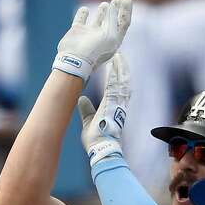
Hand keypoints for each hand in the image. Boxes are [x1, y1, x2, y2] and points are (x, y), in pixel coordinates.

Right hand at [53, 0, 131, 82]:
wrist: (74, 60)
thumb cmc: (95, 49)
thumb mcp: (109, 34)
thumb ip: (112, 18)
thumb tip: (113, 5)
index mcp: (113, 40)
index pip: (123, 23)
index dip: (126, 11)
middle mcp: (102, 37)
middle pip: (112, 20)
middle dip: (116, 9)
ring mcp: (89, 34)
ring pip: (98, 20)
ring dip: (102, 11)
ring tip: (105, 4)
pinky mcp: (77, 32)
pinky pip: (80, 19)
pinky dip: (82, 13)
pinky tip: (85, 9)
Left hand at [77, 52, 130, 166]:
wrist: (101, 148)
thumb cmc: (96, 138)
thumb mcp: (88, 121)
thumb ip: (86, 109)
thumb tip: (81, 99)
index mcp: (114, 108)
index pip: (118, 89)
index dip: (118, 77)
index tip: (117, 66)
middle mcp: (119, 104)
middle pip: (123, 82)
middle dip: (122, 69)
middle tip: (120, 56)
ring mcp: (117, 104)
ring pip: (121, 81)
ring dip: (120, 68)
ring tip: (118, 56)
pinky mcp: (112, 104)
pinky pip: (115, 85)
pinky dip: (115, 74)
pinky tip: (114, 64)